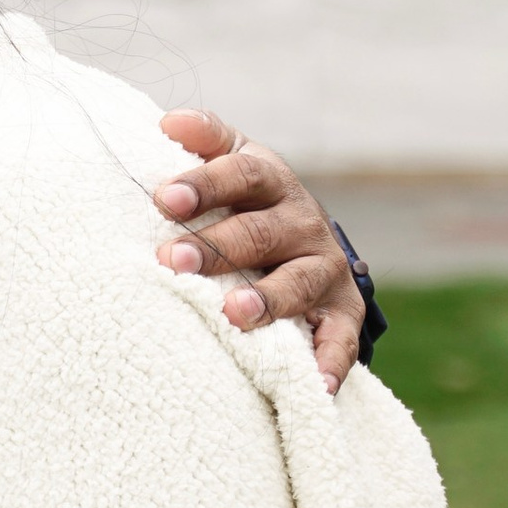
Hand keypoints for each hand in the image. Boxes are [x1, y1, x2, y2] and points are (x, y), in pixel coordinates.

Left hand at [153, 112, 364, 394]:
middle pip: (260, 232)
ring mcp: (325, 269)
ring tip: (232, 313)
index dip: (205, 184)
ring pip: (297, 283)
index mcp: (271, 181)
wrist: (305, 246)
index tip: (164, 198)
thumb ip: (204, 141)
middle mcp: (303, 222)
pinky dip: (328, 363)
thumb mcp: (231, 164)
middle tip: (173, 262)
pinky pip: (339, 341)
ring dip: (266, 299)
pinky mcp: (344, 313)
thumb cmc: (245, 205)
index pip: (241, 173)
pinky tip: (313, 385)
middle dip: (216, 247)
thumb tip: (169, 121)